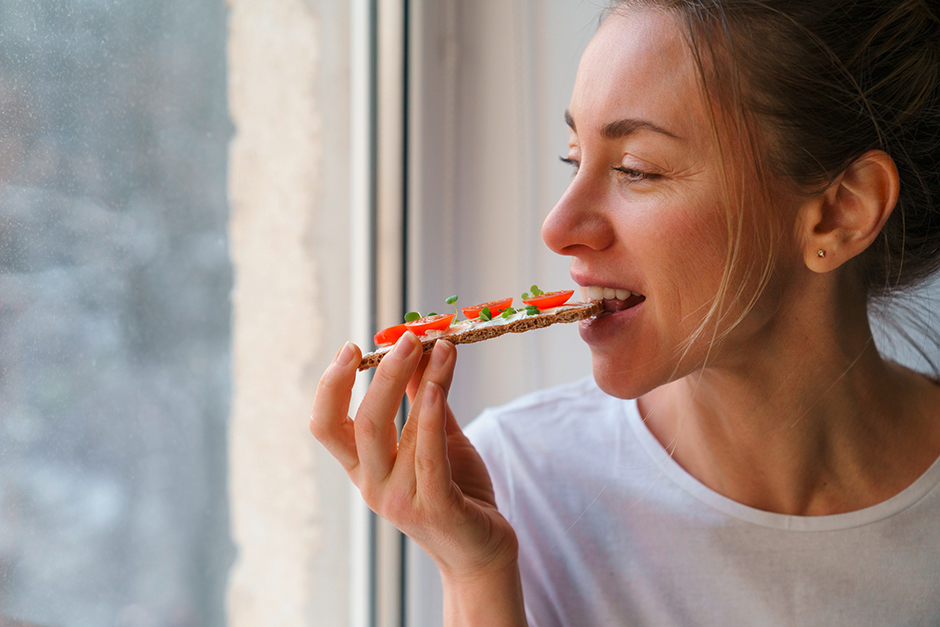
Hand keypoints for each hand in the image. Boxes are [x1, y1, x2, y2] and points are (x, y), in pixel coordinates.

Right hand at [310, 332, 518, 579]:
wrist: (482, 551)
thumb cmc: (457, 491)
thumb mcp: (435, 438)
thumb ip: (423, 397)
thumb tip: (416, 349)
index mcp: (364, 467)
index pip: (326, 424)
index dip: (331, 385)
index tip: (351, 348)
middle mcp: (373, 485)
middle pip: (361, 422)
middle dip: (382, 374)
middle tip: (407, 338)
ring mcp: (400, 500)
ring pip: (396, 431)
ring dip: (420, 381)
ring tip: (439, 347)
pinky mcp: (433, 508)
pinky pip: (428, 456)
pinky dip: (428, 418)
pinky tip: (437, 387)